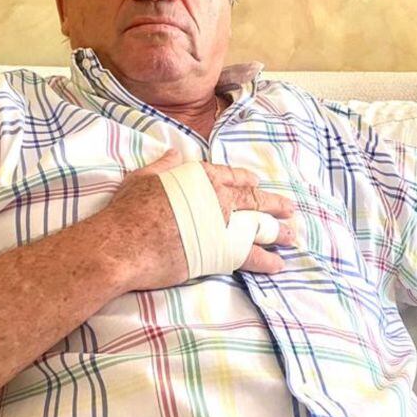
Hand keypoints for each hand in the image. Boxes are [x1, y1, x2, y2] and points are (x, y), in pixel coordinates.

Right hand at [87, 149, 295, 291]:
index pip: (232, 176)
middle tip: (290, 209)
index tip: (258, 185)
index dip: (247, 181)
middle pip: (254, 200)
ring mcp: (224, 225)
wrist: (124, 244)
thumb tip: (172, 153)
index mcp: (201, 176)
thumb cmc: (127, 211)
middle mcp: (218, 197)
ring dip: (278, 232)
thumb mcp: (142, 178)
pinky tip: (279, 264)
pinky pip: (252, 256)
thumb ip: (162, 166)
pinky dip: (268, 261)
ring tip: (292, 236)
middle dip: (274, 204)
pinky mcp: (222, 253)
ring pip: (260, 227)